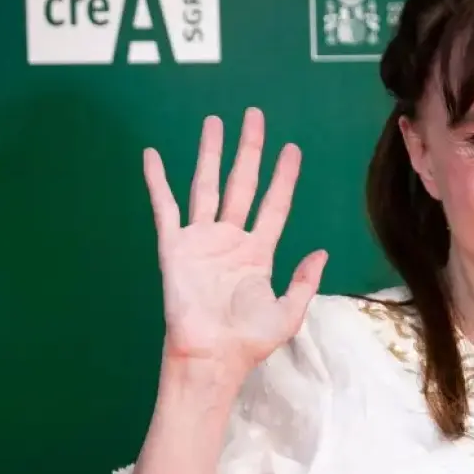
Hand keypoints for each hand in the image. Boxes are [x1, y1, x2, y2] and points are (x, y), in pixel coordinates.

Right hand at [143, 108, 327, 391]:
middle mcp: (230, 239)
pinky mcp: (174, 246)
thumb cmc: (248, 341)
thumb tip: (320, 251)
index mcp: (258, 252)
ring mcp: (201, 240)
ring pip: (206, 185)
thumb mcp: (288, 313)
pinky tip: (152, 155)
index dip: (284, 177)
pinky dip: (157, 181)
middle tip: (255, 116)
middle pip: (241, 183)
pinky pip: (165, 207)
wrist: (212, 357)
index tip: (292, 149)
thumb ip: (304, 281)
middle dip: (249, 150)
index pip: (274, 204)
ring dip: (210, 153)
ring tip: (214, 122)